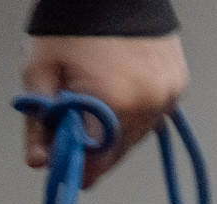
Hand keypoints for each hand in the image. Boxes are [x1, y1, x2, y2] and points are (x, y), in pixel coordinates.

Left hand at [22, 33, 188, 188]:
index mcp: (114, 106)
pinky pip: (154, 115)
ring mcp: (167, 94)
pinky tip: (118, 93)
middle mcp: (148, 105)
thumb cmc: (71, 24)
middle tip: (73, 123)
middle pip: (117, 154)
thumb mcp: (40, 71)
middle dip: (94, 147)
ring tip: (97, 101)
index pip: (96, 166)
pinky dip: (135, 113)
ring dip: (116, 132)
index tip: (63, 159)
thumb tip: (40, 163)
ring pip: (137, 137)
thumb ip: (38, 123)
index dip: (75, 167)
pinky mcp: (178, 82)